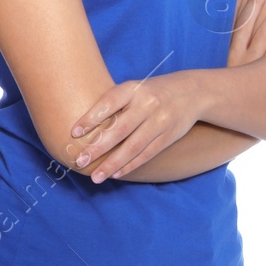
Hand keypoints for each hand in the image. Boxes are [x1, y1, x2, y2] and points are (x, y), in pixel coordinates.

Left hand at [68, 72, 204, 182]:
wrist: (191, 93)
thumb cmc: (150, 92)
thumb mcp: (133, 88)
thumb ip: (113, 103)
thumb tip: (83, 127)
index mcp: (133, 89)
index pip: (108, 103)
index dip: (91, 118)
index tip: (74, 133)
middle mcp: (147, 105)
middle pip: (120, 129)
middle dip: (98, 148)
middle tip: (80, 161)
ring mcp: (160, 122)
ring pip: (133, 147)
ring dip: (113, 164)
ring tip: (96, 177)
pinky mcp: (168, 137)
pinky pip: (146, 154)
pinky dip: (130, 165)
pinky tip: (115, 174)